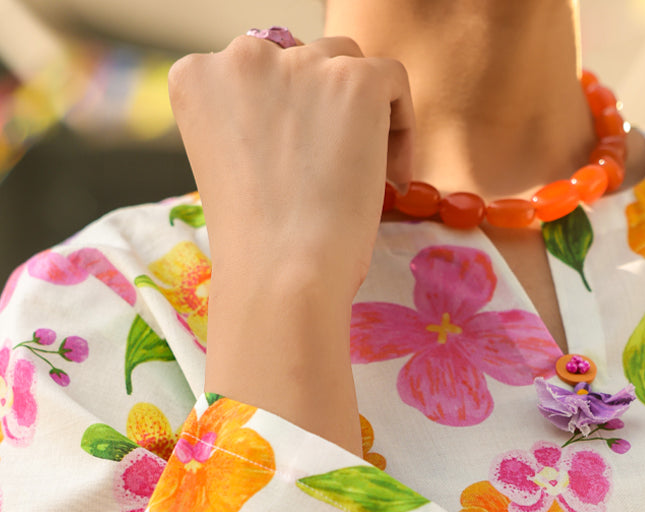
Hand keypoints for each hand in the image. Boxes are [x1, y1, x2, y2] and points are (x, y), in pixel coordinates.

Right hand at [168, 34, 413, 303]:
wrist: (281, 276)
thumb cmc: (256, 247)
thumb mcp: (231, 167)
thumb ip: (252, 124)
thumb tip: (304, 117)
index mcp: (198, 77)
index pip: (254, 70)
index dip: (284, 115)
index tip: (296, 165)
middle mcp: (242, 56)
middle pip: (300, 60)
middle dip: (320, 111)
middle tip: (334, 174)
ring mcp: (301, 64)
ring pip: (345, 63)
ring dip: (359, 113)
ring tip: (365, 175)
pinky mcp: (355, 82)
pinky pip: (391, 79)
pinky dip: (401, 123)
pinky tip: (392, 174)